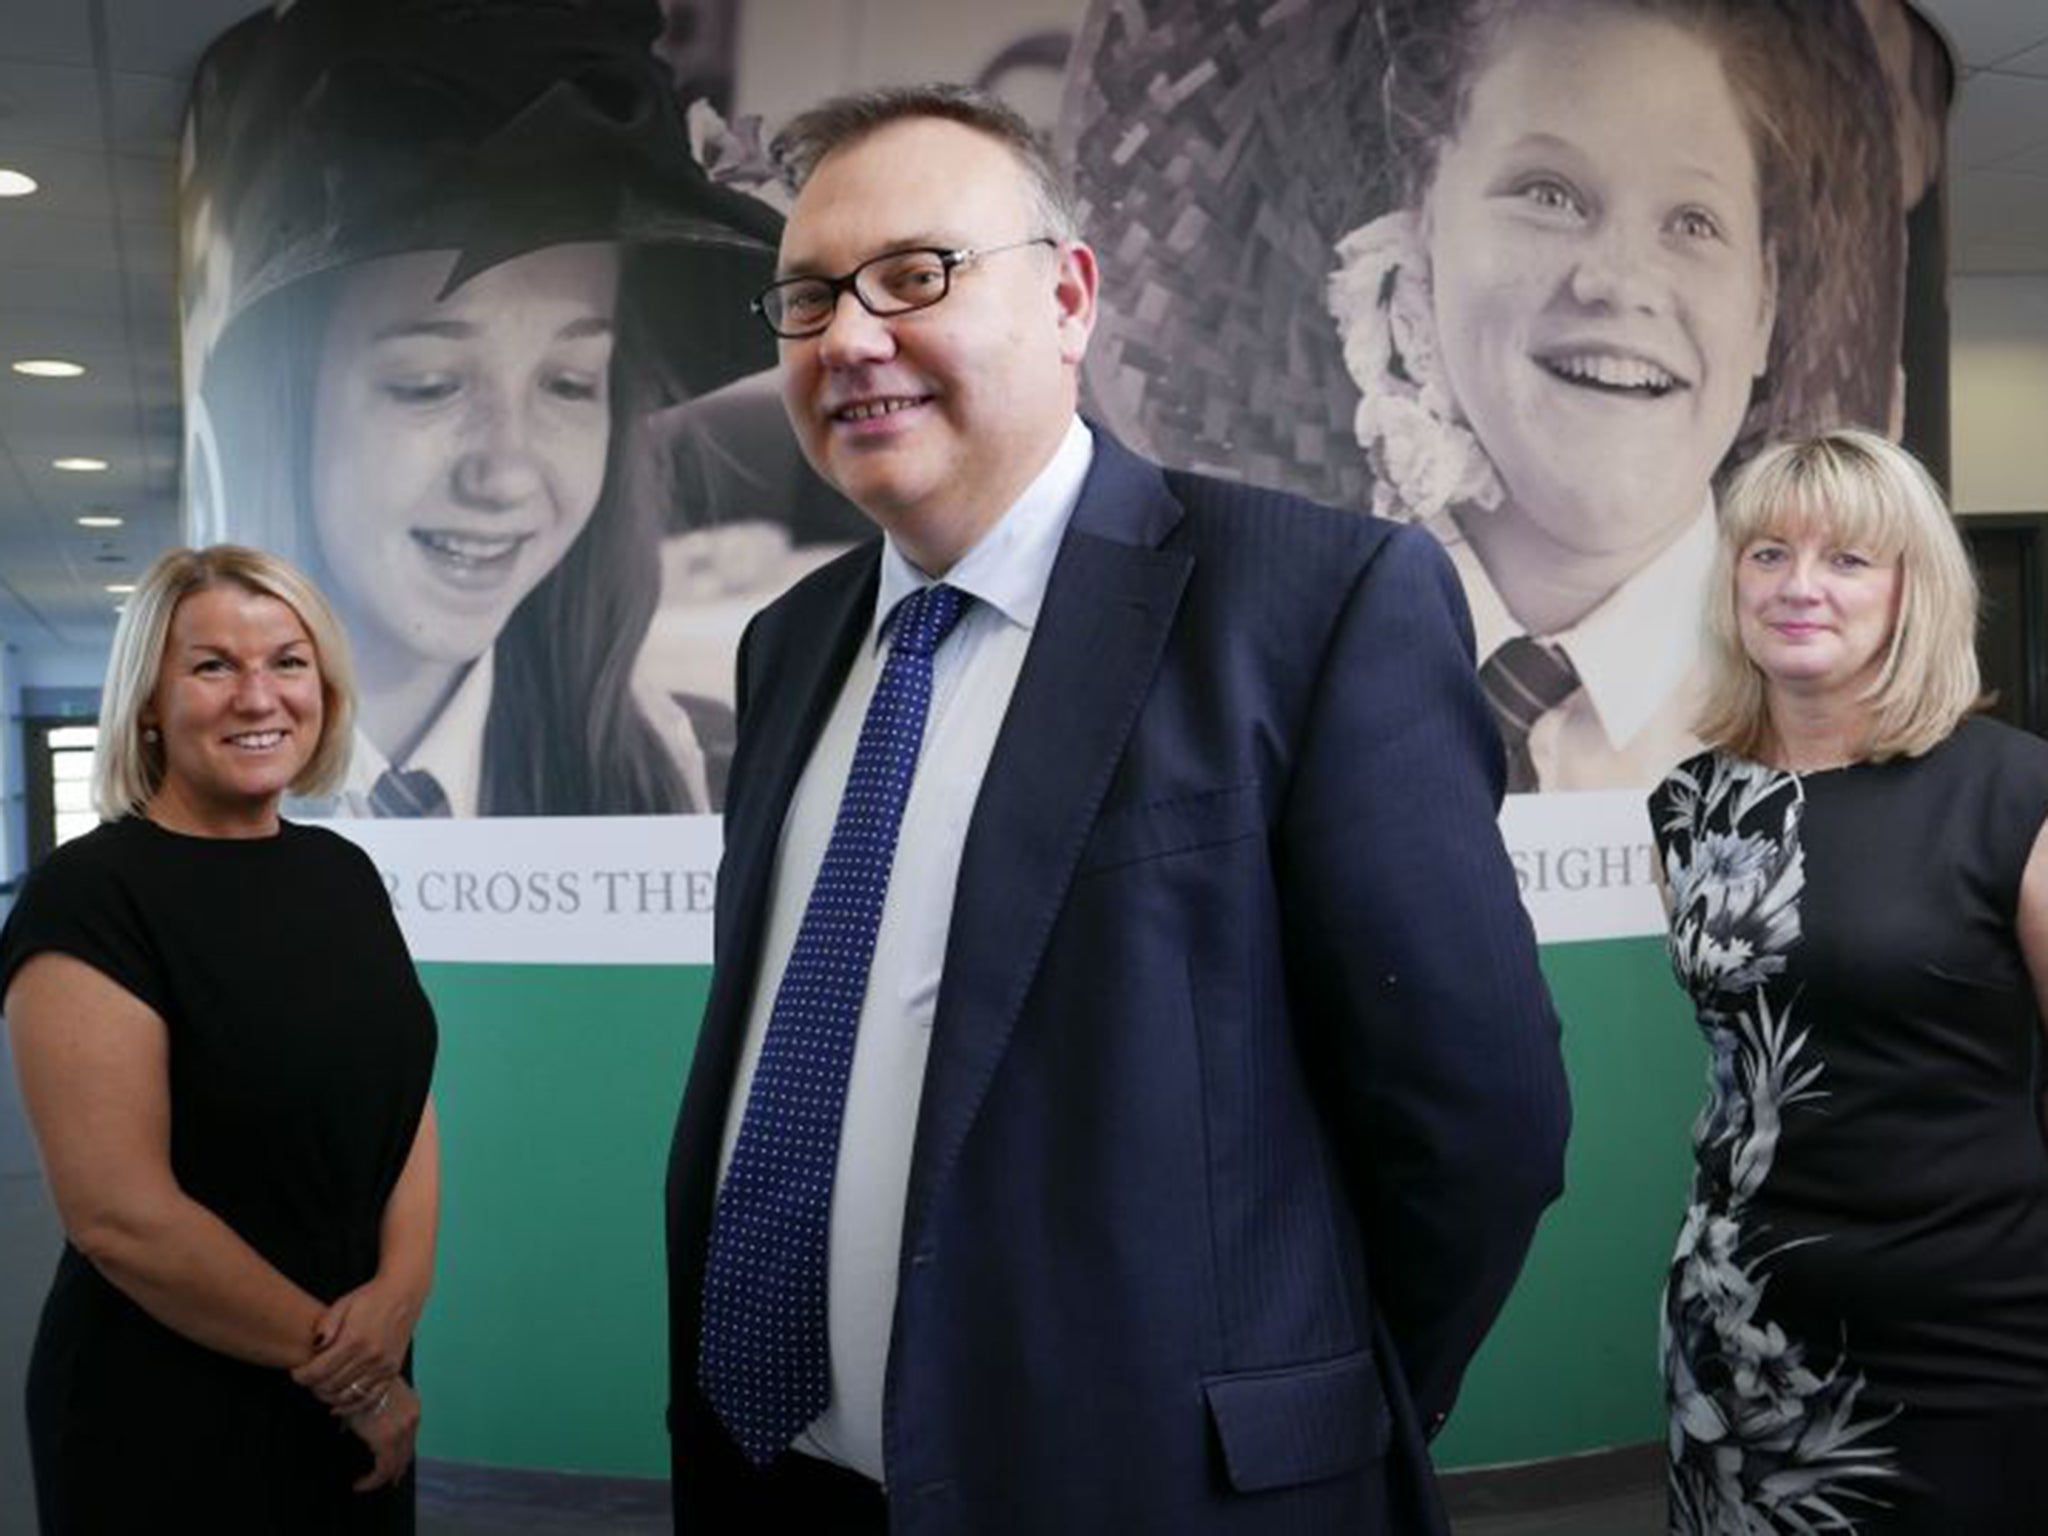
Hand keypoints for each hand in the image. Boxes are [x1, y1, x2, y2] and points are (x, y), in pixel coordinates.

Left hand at [291, 1277, 422, 1410]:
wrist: (402, 1294)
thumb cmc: (369, 1298)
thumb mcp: (342, 1304)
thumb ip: (325, 1326)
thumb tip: (315, 1348)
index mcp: (355, 1339)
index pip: (319, 1371)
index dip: (301, 1376)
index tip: (296, 1372)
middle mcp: (371, 1356)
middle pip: (330, 1385)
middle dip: (312, 1385)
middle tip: (307, 1378)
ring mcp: (383, 1366)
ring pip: (347, 1395)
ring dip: (328, 1395)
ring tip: (320, 1386)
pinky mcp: (392, 1371)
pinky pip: (370, 1399)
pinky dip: (351, 1407)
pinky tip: (337, 1407)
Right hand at [344, 1377, 419, 1492]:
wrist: (355, 1376)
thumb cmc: (357, 1383)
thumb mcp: (369, 1394)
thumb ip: (371, 1410)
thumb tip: (351, 1427)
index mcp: (412, 1407)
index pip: (409, 1439)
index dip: (401, 1456)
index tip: (391, 1468)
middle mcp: (412, 1419)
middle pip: (406, 1454)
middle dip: (395, 1470)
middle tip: (382, 1481)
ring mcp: (403, 1429)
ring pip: (396, 1463)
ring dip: (382, 1477)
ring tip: (367, 1483)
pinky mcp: (387, 1440)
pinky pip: (383, 1468)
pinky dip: (372, 1480)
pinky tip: (360, 1483)